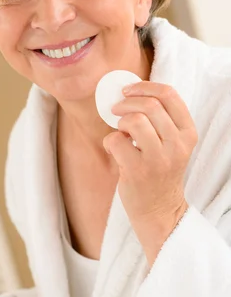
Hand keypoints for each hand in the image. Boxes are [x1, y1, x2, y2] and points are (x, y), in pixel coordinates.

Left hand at [103, 82, 197, 264]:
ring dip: (120, 122)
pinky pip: (115, 141)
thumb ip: (159, 119)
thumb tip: (130, 92)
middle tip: (116, 109)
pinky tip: (116, 151)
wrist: (159, 209)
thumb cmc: (160, 170)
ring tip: (121, 133)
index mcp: (187, 133)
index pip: (169, 95)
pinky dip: (110, 141)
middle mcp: (177, 145)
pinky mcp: (138, 171)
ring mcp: (158, 159)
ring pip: (134, 121)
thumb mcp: (171, 143)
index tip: (127, 90)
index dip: (144, 87)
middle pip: (150, 105)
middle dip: (127, 103)